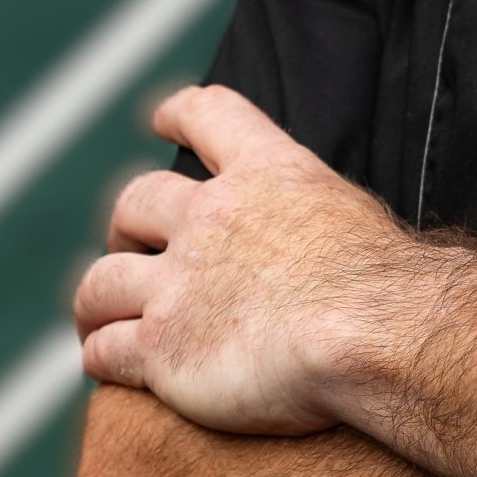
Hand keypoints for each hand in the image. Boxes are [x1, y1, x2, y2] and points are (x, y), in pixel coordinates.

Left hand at [74, 86, 409, 435]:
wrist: (370, 331)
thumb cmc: (382, 283)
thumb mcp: (349, 213)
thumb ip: (310, 214)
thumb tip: (320, 237)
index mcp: (266, 172)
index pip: (208, 115)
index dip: (178, 112)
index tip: (161, 118)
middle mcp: (211, 217)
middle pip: (134, 201)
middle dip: (124, 226)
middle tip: (128, 247)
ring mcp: (178, 283)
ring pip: (99, 281)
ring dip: (93, 300)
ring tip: (96, 317)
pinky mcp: (161, 348)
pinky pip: (103, 349)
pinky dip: (99, 353)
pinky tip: (105, 363)